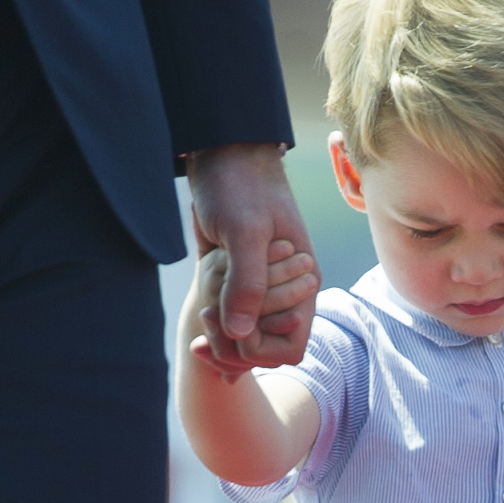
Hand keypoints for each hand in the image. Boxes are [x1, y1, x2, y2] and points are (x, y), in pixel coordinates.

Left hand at [187, 142, 320, 372]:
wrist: (223, 152)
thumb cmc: (240, 184)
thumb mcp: (244, 230)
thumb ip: (247, 282)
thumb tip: (241, 334)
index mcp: (302, 285)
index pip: (290, 347)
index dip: (259, 350)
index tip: (229, 327)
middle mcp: (286, 293)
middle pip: (266, 349)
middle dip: (235, 349)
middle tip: (205, 327)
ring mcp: (262, 288)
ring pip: (248, 336)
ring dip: (224, 337)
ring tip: (202, 317)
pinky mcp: (240, 279)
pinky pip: (234, 317)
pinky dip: (218, 325)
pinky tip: (201, 320)